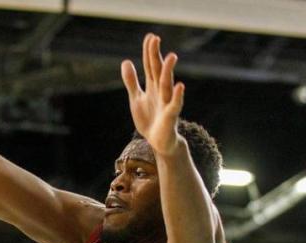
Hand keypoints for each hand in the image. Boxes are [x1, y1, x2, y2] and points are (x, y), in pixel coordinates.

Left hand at [120, 34, 184, 157]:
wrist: (159, 142)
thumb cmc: (150, 119)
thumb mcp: (137, 98)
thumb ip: (132, 81)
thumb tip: (126, 62)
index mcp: (153, 86)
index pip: (151, 66)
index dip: (149, 52)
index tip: (150, 36)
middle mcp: (161, 91)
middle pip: (158, 71)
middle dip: (156, 56)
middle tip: (155, 39)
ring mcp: (167, 103)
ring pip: (167, 85)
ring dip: (168, 71)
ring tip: (170, 57)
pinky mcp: (171, 116)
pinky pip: (175, 105)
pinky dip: (177, 96)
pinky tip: (180, 86)